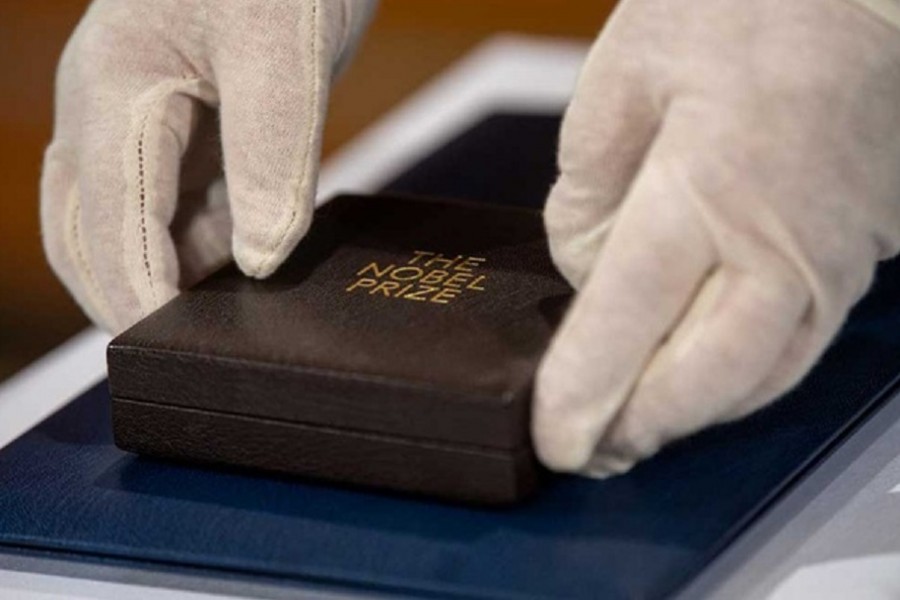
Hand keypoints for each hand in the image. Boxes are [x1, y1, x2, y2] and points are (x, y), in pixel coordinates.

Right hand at [41, 0, 374, 332]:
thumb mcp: (282, 53)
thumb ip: (270, 155)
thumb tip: (258, 259)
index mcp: (112, 92)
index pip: (110, 223)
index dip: (137, 296)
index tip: (172, 352)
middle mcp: (108, 114)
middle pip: (88, 237)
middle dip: (126, 298)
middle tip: (183, 358)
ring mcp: (139, 124)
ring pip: (123, 228)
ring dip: (157, 278)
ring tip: (215, 325)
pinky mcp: (181, 132)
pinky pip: (170, 209)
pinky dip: (192, 250)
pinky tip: (237, 271)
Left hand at [534, 0, 899, 475]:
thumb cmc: (741, 8)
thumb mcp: (622, 77)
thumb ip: (587, 188)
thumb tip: (586, 268)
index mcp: (710, 184)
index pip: (629, 317)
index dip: (585, 388)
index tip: (552, 436)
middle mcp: (782, 239)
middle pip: (705, 376)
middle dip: (639, 425)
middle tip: (587, 451)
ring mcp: (832, 256)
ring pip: (759, 378)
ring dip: (690, 415)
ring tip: (633, 429)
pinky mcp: (856, 258)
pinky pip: (795, 348)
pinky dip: (741, 383)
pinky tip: (700, 387)